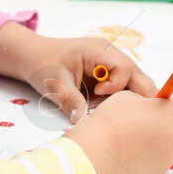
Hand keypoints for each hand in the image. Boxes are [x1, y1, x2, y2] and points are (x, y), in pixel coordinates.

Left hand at [13, 34, 159, 124]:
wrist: (33, 55)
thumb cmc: (43, 63)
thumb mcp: (55, 84)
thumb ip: (71, 101)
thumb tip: (82, 123)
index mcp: (98, 51)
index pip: (124, 67)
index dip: (116, 85)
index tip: (97, 94)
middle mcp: (109, 54)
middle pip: (136, 74)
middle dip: (139, 94)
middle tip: (136, 116)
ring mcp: (109, 62)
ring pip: (133, 80)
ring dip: (130, 96)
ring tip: (126, 113)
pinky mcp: (105, 72)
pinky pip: (122, 84)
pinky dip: (121, 97)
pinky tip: (116, 109)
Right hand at [65, 90, 172, 173]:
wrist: (98, 150)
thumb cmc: (111, 121)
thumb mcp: (129, 97)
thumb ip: (147, 101)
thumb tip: (152, 107)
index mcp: (171, 113)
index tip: (162, 112)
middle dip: (169, 127)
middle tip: (148, 126)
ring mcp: (169, 156)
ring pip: (171, 147)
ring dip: (161, 143)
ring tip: (136, 141)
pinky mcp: (159, 172)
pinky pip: (160, 162)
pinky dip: (151, 158)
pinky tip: (133, 154)